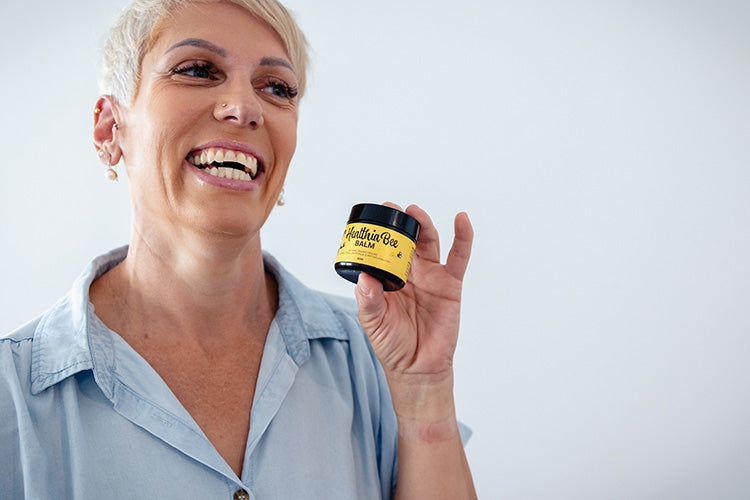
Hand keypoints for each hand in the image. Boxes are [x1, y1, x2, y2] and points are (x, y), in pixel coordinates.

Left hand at [354, 204, 472, 383]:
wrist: (418, 368)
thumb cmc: (392, 345)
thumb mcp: (373, 324)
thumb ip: (369, 301)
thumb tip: (365, 279)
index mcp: (388, 279)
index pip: (383, 249)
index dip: (380, 233)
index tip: (373, 217)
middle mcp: (409, 273)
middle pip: (406, 240)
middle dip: (400, 222)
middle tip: (392, 209)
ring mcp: (430, 276)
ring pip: (428, 243)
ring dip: (423, 225)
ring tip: (415, 212)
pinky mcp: (451, 284)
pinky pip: (459, 257)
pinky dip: (463, 237)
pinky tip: (462, 220)